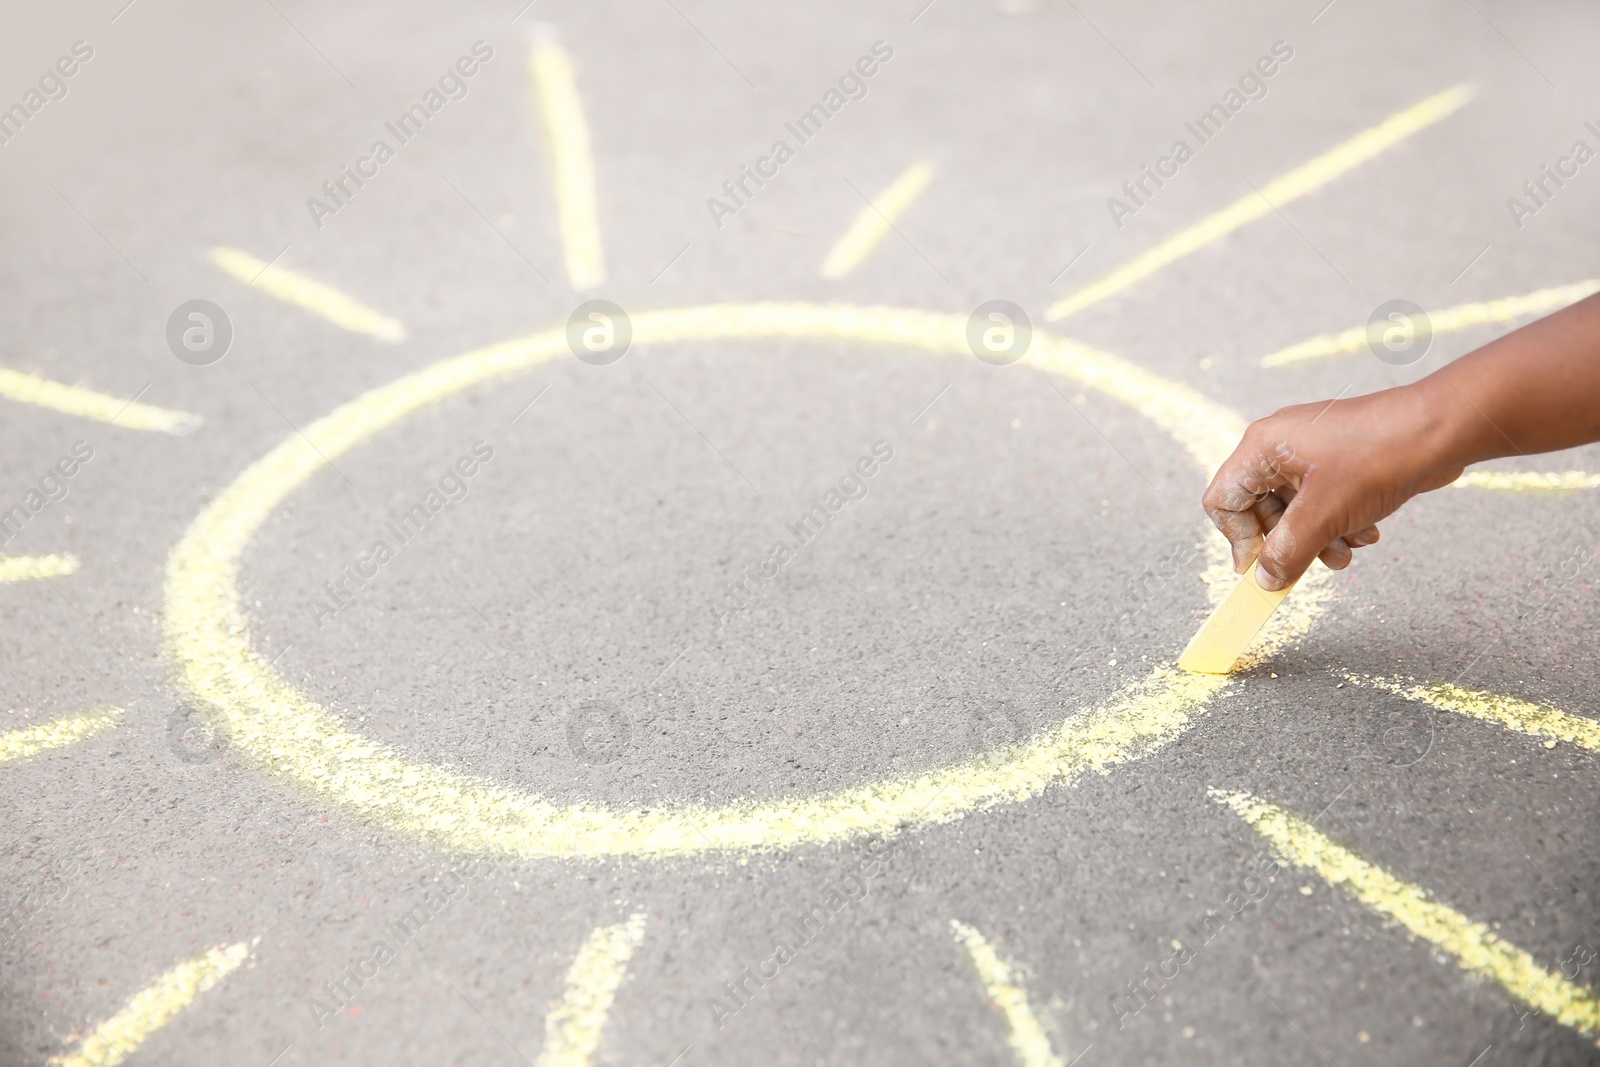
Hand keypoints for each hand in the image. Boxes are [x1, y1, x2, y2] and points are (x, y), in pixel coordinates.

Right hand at [1202, 385, 1464, 589]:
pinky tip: (1366, 531)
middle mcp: (1280, 445)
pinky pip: (1322, 501)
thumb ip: (1286, 552)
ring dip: (1317, 538)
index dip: (1237, 539)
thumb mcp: (1324, 516)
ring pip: (1295, 510)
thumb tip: (1265, 580)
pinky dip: (1338, 522)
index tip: (1260, 568)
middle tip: (1309, 564)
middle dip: (1288, 542)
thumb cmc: (1378, 457)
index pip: (1223, 500)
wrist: (1441, 429)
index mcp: (1263, 447)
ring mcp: (1311, 451)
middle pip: (1260, 509)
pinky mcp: (1339, 459)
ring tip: (1349, 551)